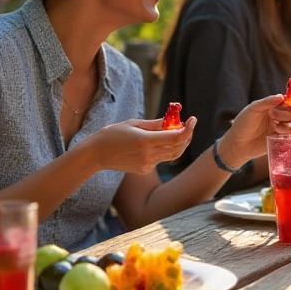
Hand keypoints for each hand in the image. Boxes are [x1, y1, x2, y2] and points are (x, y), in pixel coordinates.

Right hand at [77, 118, 195, 173]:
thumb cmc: (113, 134)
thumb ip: (156, 124)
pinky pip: (160, 159)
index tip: (193, 119)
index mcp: (145, 141)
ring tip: (175, 132)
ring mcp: (147, 165)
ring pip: (172, 155)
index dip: (188, 129)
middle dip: (187, 136)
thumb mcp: (134, 123)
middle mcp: (148, 155)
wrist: (97, 154)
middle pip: (178, 148)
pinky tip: (153, 144)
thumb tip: (174, 121)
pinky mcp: (145, 170)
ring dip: (178, 144)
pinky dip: (163, 150)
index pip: (176, 137)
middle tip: (187, 125)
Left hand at [218, 95, 290, 166]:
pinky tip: (282, 135)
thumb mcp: (253, 109)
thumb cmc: (243, 124)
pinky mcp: (281, 141)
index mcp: (273, 108)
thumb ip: (267, 102)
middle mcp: (279, 118)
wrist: (237, 144)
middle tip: (277, 118)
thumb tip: (282, 96)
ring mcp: (280, 130)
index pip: (288, 104)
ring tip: (278, 128)